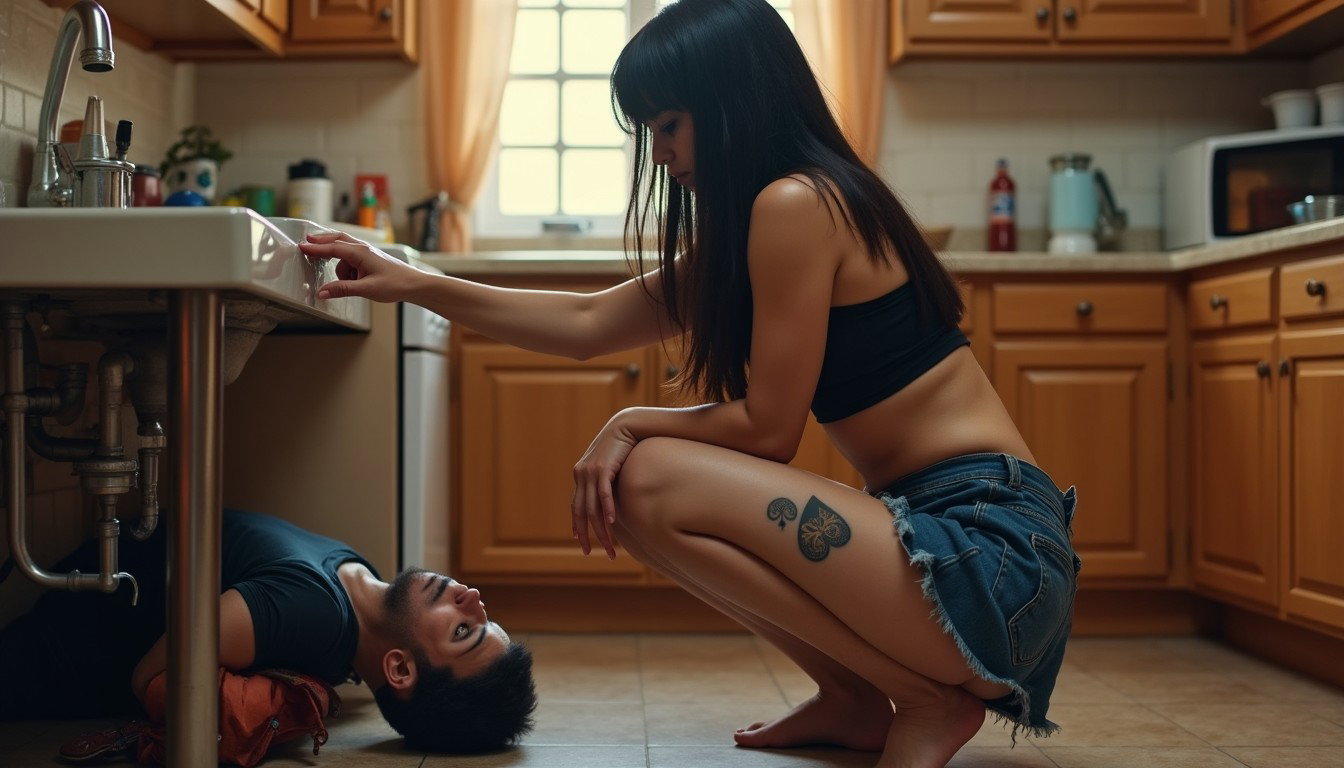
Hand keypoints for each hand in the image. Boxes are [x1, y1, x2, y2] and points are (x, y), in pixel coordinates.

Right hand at [298, 232, 422, 302]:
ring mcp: (367, 253)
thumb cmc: (395, 284)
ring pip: (344, 255)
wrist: (414, 284)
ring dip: (340, 268)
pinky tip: (357, 283)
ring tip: (353, 284)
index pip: (332, 248)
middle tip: (306, 244)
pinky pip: (351, 261)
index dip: (315, 248)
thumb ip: (342, 290)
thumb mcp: (366, 289)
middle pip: (336, 241)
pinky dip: (348, 271)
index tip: (301, 246)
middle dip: (322, 243)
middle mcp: (363, 249)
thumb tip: (322, 292)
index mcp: (360, 253)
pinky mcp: (370, 259)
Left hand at [572, 414, 638, 558]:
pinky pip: (603, 493)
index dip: (577, 526)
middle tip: (594, 554)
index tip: (580, 543)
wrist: (627, 425)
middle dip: (588, 536)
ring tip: (609, 547)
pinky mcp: (603, 467)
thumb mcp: (611, 468)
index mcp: (580, 475)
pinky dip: (607, 509)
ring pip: (593, 507)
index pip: (576, 507)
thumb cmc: (622, 447)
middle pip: (582, 512)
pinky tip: (611, 523)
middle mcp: (581, 474)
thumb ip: (606, 484)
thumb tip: (610, 503)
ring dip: (601, 530)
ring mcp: (591, 471)